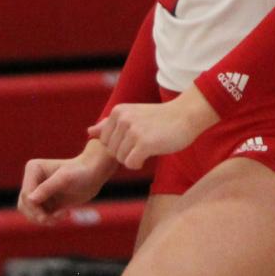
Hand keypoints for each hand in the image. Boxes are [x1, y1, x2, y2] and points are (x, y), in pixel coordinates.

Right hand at [18, 141, 115, 224]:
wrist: (95, 174)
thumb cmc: (81, 172)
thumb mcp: (65, 179)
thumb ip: (47, 188)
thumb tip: (29, 200)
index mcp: (33, 169)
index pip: (26, 195)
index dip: (35, 208)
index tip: (48, 215)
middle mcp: (33, 179)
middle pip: (24, 205)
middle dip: (38, 215)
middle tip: (55, 218)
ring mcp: (38, 191)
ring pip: (30, 213)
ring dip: (44, 219)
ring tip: (61, 216)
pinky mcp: (46, 201)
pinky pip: (39, 216)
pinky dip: (49, 219)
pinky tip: (64, 214)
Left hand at [87, 89, 217, 169]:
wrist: (186, 115)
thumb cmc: (160, 118)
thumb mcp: (132, 116)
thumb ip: (109, 125)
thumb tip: (89, 132)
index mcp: (118, 111)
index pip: (105, 142)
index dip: (120, 145)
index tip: (136, 137)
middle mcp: (123, 119)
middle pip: (112, 152)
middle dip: (126, 153)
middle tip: (144, 143)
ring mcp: (133, 130)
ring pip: (121, 159)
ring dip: (134, 158)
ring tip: (148, 147)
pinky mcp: (144, 143)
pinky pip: (131, 164)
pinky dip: (139, 163)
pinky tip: (149, 154)